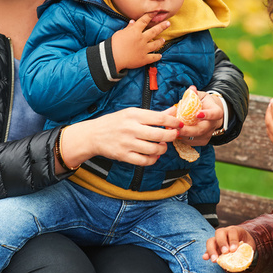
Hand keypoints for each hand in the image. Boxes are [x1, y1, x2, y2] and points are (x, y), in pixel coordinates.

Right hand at [61, 107, 182, 168]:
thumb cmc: (115, 122)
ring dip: (163, 148)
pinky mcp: (124, 156)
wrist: (94, 135)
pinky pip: (144, 161)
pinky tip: (154, 155)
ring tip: (163, 145)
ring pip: (154, 149)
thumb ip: (153, 114)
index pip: (159, 118)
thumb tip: (173, 111)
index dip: (173, 122)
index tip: (179, 124)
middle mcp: (130, 128)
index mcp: (133, 115)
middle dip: (171, 136)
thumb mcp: (132, 113)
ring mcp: (127, 143)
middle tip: (174, 136)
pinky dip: (153, 159)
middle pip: (159, 134)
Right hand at [112, 13, 169, 70]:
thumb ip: (128, 28)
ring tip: (163, 39)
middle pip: (154, 31)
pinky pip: (153, 57)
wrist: (113, 57)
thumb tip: (133, 22)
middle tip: (168, 23)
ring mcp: (144, 49)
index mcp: (135, 31)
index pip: (144, 21)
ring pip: (155, 44)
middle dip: (162, 26)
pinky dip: (157, 56)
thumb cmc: (114, 44)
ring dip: (160, 41)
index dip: (150, 15)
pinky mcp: (144, 59)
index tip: (156, 12)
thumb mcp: (120, 33)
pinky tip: (160, 55)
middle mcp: (142, 39)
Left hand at [176, 86, 222, 145]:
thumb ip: (195, 93)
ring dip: (183, 135)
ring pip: (196, 137)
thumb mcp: (201, 95)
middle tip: (177, 127)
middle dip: (189, 130)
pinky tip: (175, 132)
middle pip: (202, 129)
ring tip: (171, 129)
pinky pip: (192, 142)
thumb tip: (191, 89)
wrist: (210, 113)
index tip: (197, 114)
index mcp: (216, 112)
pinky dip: (182, 138)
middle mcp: (214, 124)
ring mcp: (209, 134)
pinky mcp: (203, 140)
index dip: (207, 115)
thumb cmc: (203, 103)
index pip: (215, 114)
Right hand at [203, 225, 254, 262]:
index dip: (233, 240)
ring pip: (211, 240)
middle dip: (221, 243)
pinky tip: (206, 258)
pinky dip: (207, 253)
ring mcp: (218, 239)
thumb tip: (244, 259)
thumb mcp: (249, 246)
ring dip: (212, 250)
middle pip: (219, 233)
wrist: (243, 242)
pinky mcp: (214, 246)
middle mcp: (225, 232)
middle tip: (225, 252)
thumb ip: (246, 250)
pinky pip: (208, 248)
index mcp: (235, 230)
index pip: (232, 232)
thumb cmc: (246, 244)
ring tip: (215, 259)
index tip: (233, 250)